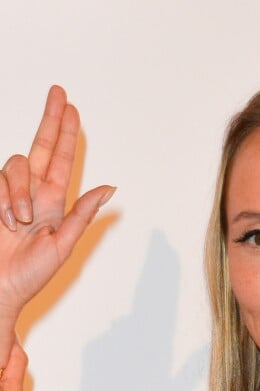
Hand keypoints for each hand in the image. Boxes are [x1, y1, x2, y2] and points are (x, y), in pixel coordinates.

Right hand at [0, 86, 114, 318]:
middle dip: (50, 119)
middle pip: (41, 147)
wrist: (0, 289)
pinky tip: (7, 221)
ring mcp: (9, 195)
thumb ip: (82, 214)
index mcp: (54, 203)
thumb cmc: (31, 274)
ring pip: (16, 166)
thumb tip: (109, 188)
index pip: (62, 160)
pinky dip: (5, 200)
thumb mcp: (63, 245)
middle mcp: (33, 194)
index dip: (66, 135)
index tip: (72, 109)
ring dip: (19, 193)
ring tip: (19, 221)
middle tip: (59, 92)